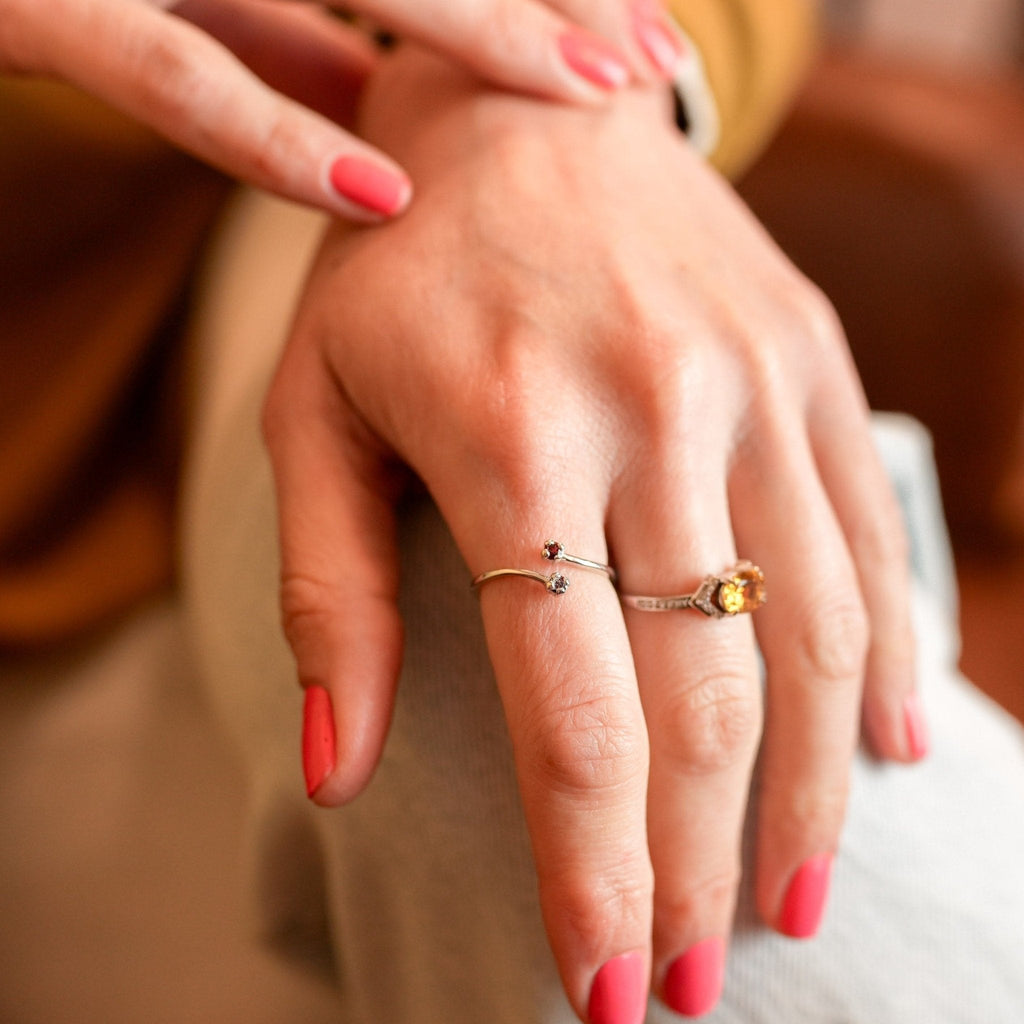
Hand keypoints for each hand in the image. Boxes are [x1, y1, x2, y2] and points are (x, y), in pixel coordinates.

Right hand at [0, 0, 682, 220]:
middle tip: (654, 60)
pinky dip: (273, 135)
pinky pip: (165, 71)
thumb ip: (282, 41)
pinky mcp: (26, 3)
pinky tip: (387, 193)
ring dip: (470, 27)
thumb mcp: (190, 6)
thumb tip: (385, 103)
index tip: (632, 31)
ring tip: (593, 93)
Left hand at [262, 47, 921, 1021]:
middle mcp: (653, 421)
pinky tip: (874, 756)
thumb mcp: (314, 412)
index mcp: (510, 446)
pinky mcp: (808, 361)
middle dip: (699, 870)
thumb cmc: (396, 270)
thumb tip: (338, 775)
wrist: (520, 110)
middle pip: (701, 702)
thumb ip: (332, 595)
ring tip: (793, 909)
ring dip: (806, 800)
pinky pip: (863, 540)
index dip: (591, 869)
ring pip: (809, 641)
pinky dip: (876, 665)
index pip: (571, 714)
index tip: (603, 980)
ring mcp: (750, 388)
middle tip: (695, 988)